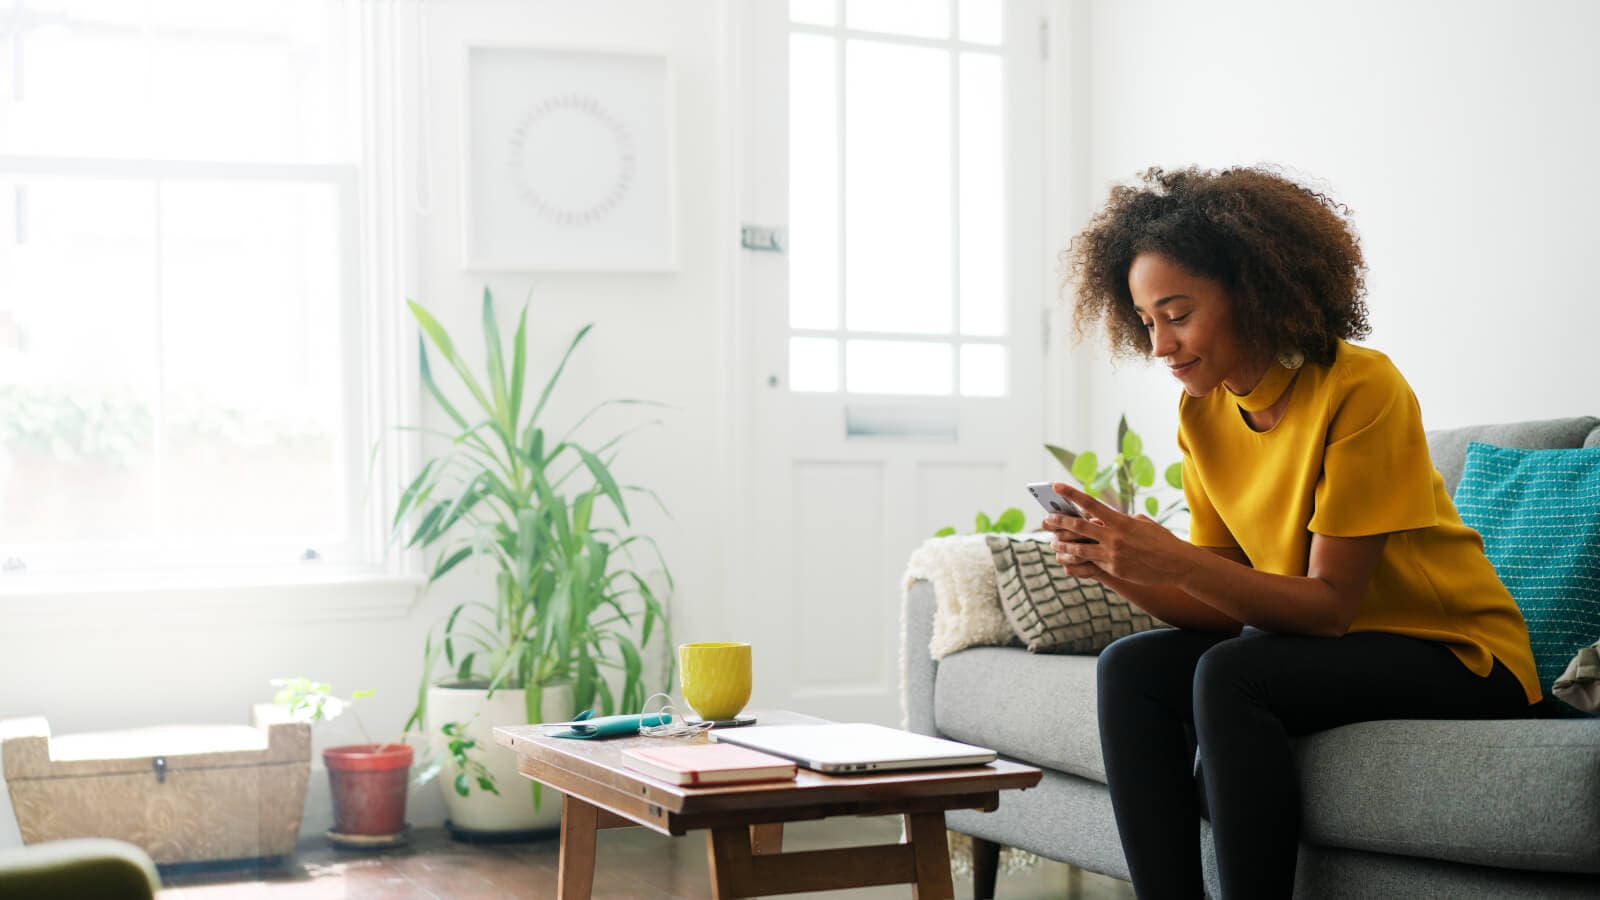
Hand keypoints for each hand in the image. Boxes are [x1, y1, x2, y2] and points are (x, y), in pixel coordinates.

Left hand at [1040, 483, 1197, 586]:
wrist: (1177, 564)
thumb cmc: (1161, 540)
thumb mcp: (1143, 523)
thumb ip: (1122, 521)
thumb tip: (1106, 520)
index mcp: (1121, 520)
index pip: (1090, 504)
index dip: (1071, 494)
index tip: (1056, 486)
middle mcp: (1114, 536)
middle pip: (1079, 526)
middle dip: (1059, 522)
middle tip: (1046, 519)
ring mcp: (1113, 555)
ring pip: (1079, 549)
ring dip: (1063, 545)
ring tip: (1053, 543)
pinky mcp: (1114, 570)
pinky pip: (1091, 564)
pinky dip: (1078, 560)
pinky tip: (1067, 560)